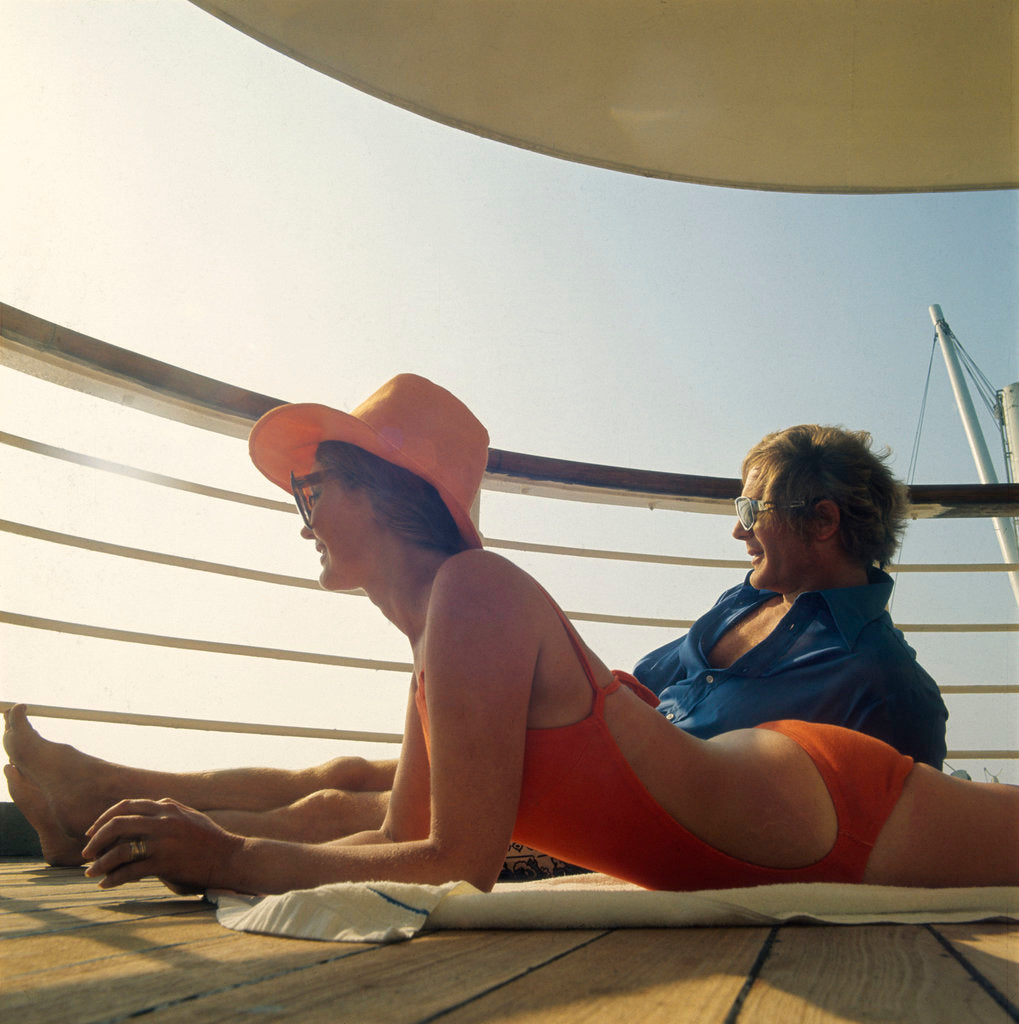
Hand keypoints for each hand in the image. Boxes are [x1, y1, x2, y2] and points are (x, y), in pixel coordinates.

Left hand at [81, 798, 242, 892]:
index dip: (105, 818)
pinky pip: (130, 871)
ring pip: (120, 849)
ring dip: (100, 863)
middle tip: (86, 853)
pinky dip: (114, 879)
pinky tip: (106, 885)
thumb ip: (167, 812)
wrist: (230, 857)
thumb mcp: (189, 817)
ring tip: (90, 873)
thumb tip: (143, 813)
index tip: (92, 832)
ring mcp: (163, 841)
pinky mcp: (165, 862)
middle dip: (96, 838)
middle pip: (117, 823)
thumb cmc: (210, 840)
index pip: (127, 806)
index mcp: (167, 807)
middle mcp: (163, 820)